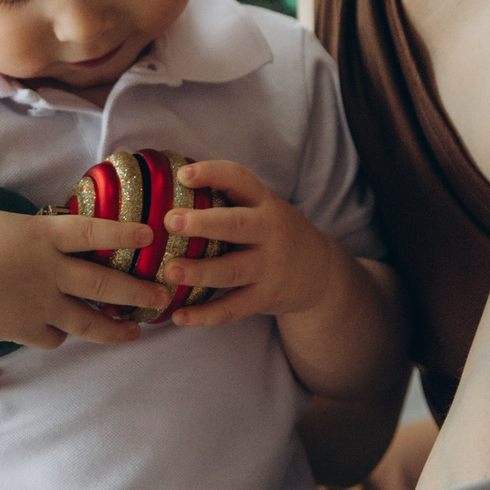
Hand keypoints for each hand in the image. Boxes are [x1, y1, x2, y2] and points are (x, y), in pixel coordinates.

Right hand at [0, 167, 171, 348]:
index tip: (151, 235)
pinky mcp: (26, 330)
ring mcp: (41, 305)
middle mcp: (50, 272)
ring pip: (89, 322)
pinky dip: (61, 336)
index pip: (94, 231)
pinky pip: (54, 336)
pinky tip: (65, 334)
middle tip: (163, 296)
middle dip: (139, 292)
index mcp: (42, 236)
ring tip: (136, 333)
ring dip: (115, 329)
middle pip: (105, 285)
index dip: (125, 232)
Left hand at [155, 160, 348, 327]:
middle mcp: (270, 231)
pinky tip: (179, 315)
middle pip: (236, 225)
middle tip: (170, 221)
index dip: (212, 174)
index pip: (240, 180)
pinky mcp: (266, 297)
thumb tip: (170, 186)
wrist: (321, 272)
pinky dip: (205, 315)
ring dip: (198, 272)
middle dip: (202, 223)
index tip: (183, 175)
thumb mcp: (264, 208)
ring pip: (231, 270)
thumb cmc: (275, 233)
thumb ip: (230, 199)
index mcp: (264, 203)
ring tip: (168, 272)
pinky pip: (233, 308)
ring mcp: (270, 267)